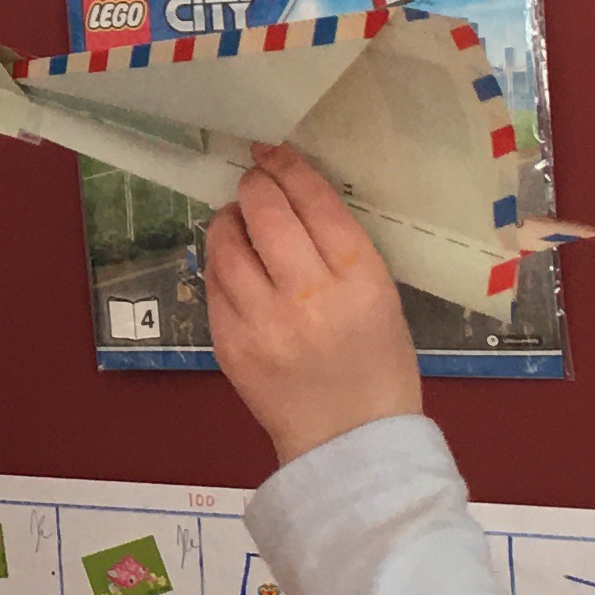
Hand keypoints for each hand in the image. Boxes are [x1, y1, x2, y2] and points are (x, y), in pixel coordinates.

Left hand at [204, 145, 424, 465]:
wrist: (350, 441)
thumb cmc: (377, 365)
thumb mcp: (381, 296)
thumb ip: (339, 248)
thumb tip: (292, 198)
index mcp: (358, 278)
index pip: (314, 201)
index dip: (288, 167)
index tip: (273, 152)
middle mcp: (307, 294)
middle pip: (265, 213)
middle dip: (254, 186)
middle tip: (254, 182)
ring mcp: (262, 321)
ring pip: (226, 243)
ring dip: (229, 221)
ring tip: (238, 220)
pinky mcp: (229, 343)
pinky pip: (213, 284)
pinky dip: (220, 264)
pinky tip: (233, 263)